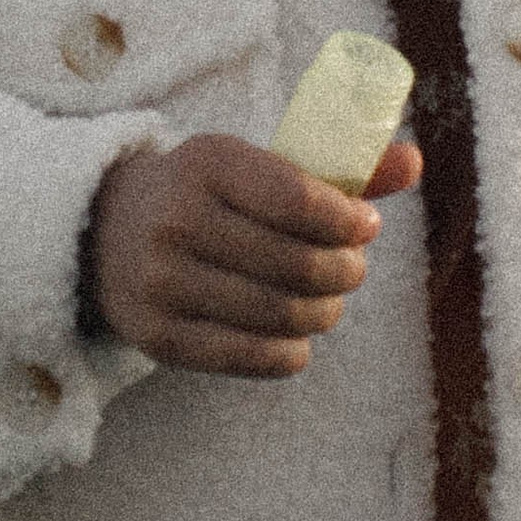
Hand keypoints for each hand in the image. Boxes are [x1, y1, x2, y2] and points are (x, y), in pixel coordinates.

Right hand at [85, 131, 421, 376]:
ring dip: (324, 312)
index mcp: (208, 163)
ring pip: (282, 315)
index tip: (366, 226)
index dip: (350, 221)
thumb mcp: (256, 166)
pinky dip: (292, 352)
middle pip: (299, 265)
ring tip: (326, 301)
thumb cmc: (208, 195)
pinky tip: (297, 337)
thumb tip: (415, 162)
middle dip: (346, 271)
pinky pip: (253, 357)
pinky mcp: (159, 337)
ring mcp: (163, 283)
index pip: (301, 201)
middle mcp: (178, 221)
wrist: (105, 231)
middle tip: (352, 268)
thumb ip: (335, 169)